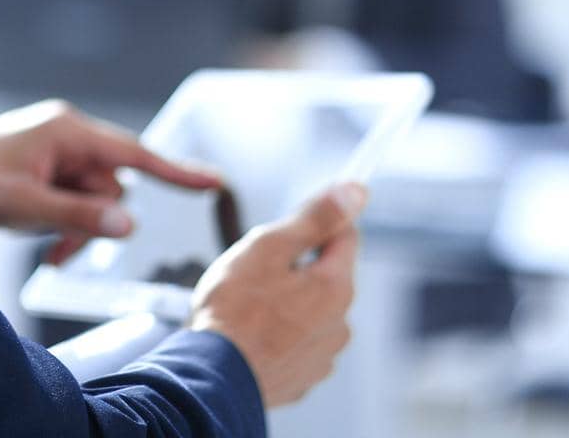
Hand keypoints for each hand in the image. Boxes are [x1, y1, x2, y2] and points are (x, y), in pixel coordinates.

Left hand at [0, 100, 220, 262]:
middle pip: (113, 187)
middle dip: (92, 222)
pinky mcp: (45, 172)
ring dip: (75, 229)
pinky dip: (64, 225)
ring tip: (40, 244)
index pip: (133, 152)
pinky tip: (39, 238)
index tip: (214, 182)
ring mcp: (55, 154)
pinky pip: (75, 203)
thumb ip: (77, 217)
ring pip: (96, 202)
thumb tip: (128, 226)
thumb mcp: (22, 206)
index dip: (176, 170)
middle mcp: (66, 135)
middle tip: (56, 246)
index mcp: (65, 129)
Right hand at [189, 183, 364, 407]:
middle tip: (256, 271)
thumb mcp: (270, 246)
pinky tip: (251, 334)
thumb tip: (356, 191)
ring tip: (248, 306)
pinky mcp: (301, 378)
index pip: (346, 236)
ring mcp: (322, 356)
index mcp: (336, 288)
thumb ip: (315, 218)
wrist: (212, 377)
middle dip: (296, 266)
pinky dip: (279, 333)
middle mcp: (339, 325)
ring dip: (288, 301)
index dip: (317, 224)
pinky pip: (297, 342)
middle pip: (326, 275)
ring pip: (310, 310)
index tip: (288, 227)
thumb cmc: (234, 309)